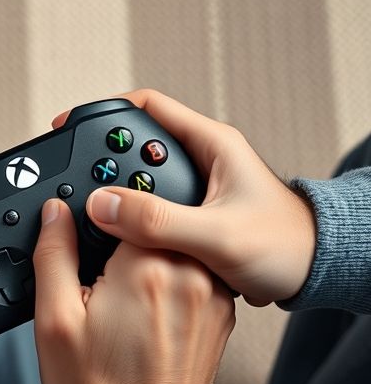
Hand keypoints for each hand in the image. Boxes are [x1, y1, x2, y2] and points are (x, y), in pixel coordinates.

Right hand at [32, 199, 235, 383]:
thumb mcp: (53, 320)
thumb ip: (54, 255)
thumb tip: (55, 213)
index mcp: (146, 266)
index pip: (126, 205)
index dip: (98, 219)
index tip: (86, 246)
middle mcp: (190, 272)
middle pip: (153, 223)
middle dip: (122, 242)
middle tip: (101, 283)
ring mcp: (212, 293)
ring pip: (176, 245)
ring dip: (150, 260)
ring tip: (123, 303)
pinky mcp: (222, 312)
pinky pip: (194, 273)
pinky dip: (171, 281)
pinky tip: (146, 315)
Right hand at [52, 89, 315, 305]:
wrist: (312, 275)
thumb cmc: (285, 247)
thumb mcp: (215, 235)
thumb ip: (158, 220)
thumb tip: (103, 204)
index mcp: (211, 145)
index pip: (146, 108)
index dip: (103, 113)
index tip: (70, 127)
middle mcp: (202, 161)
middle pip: (134, 146)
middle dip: (102, 163)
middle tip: (76, 183)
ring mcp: (197, 189)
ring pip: (140, 181)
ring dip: (116, 196)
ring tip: (94, 217)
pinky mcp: (193, 215)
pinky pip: (149, 208)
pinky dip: (129, 219)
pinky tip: (118, 239)